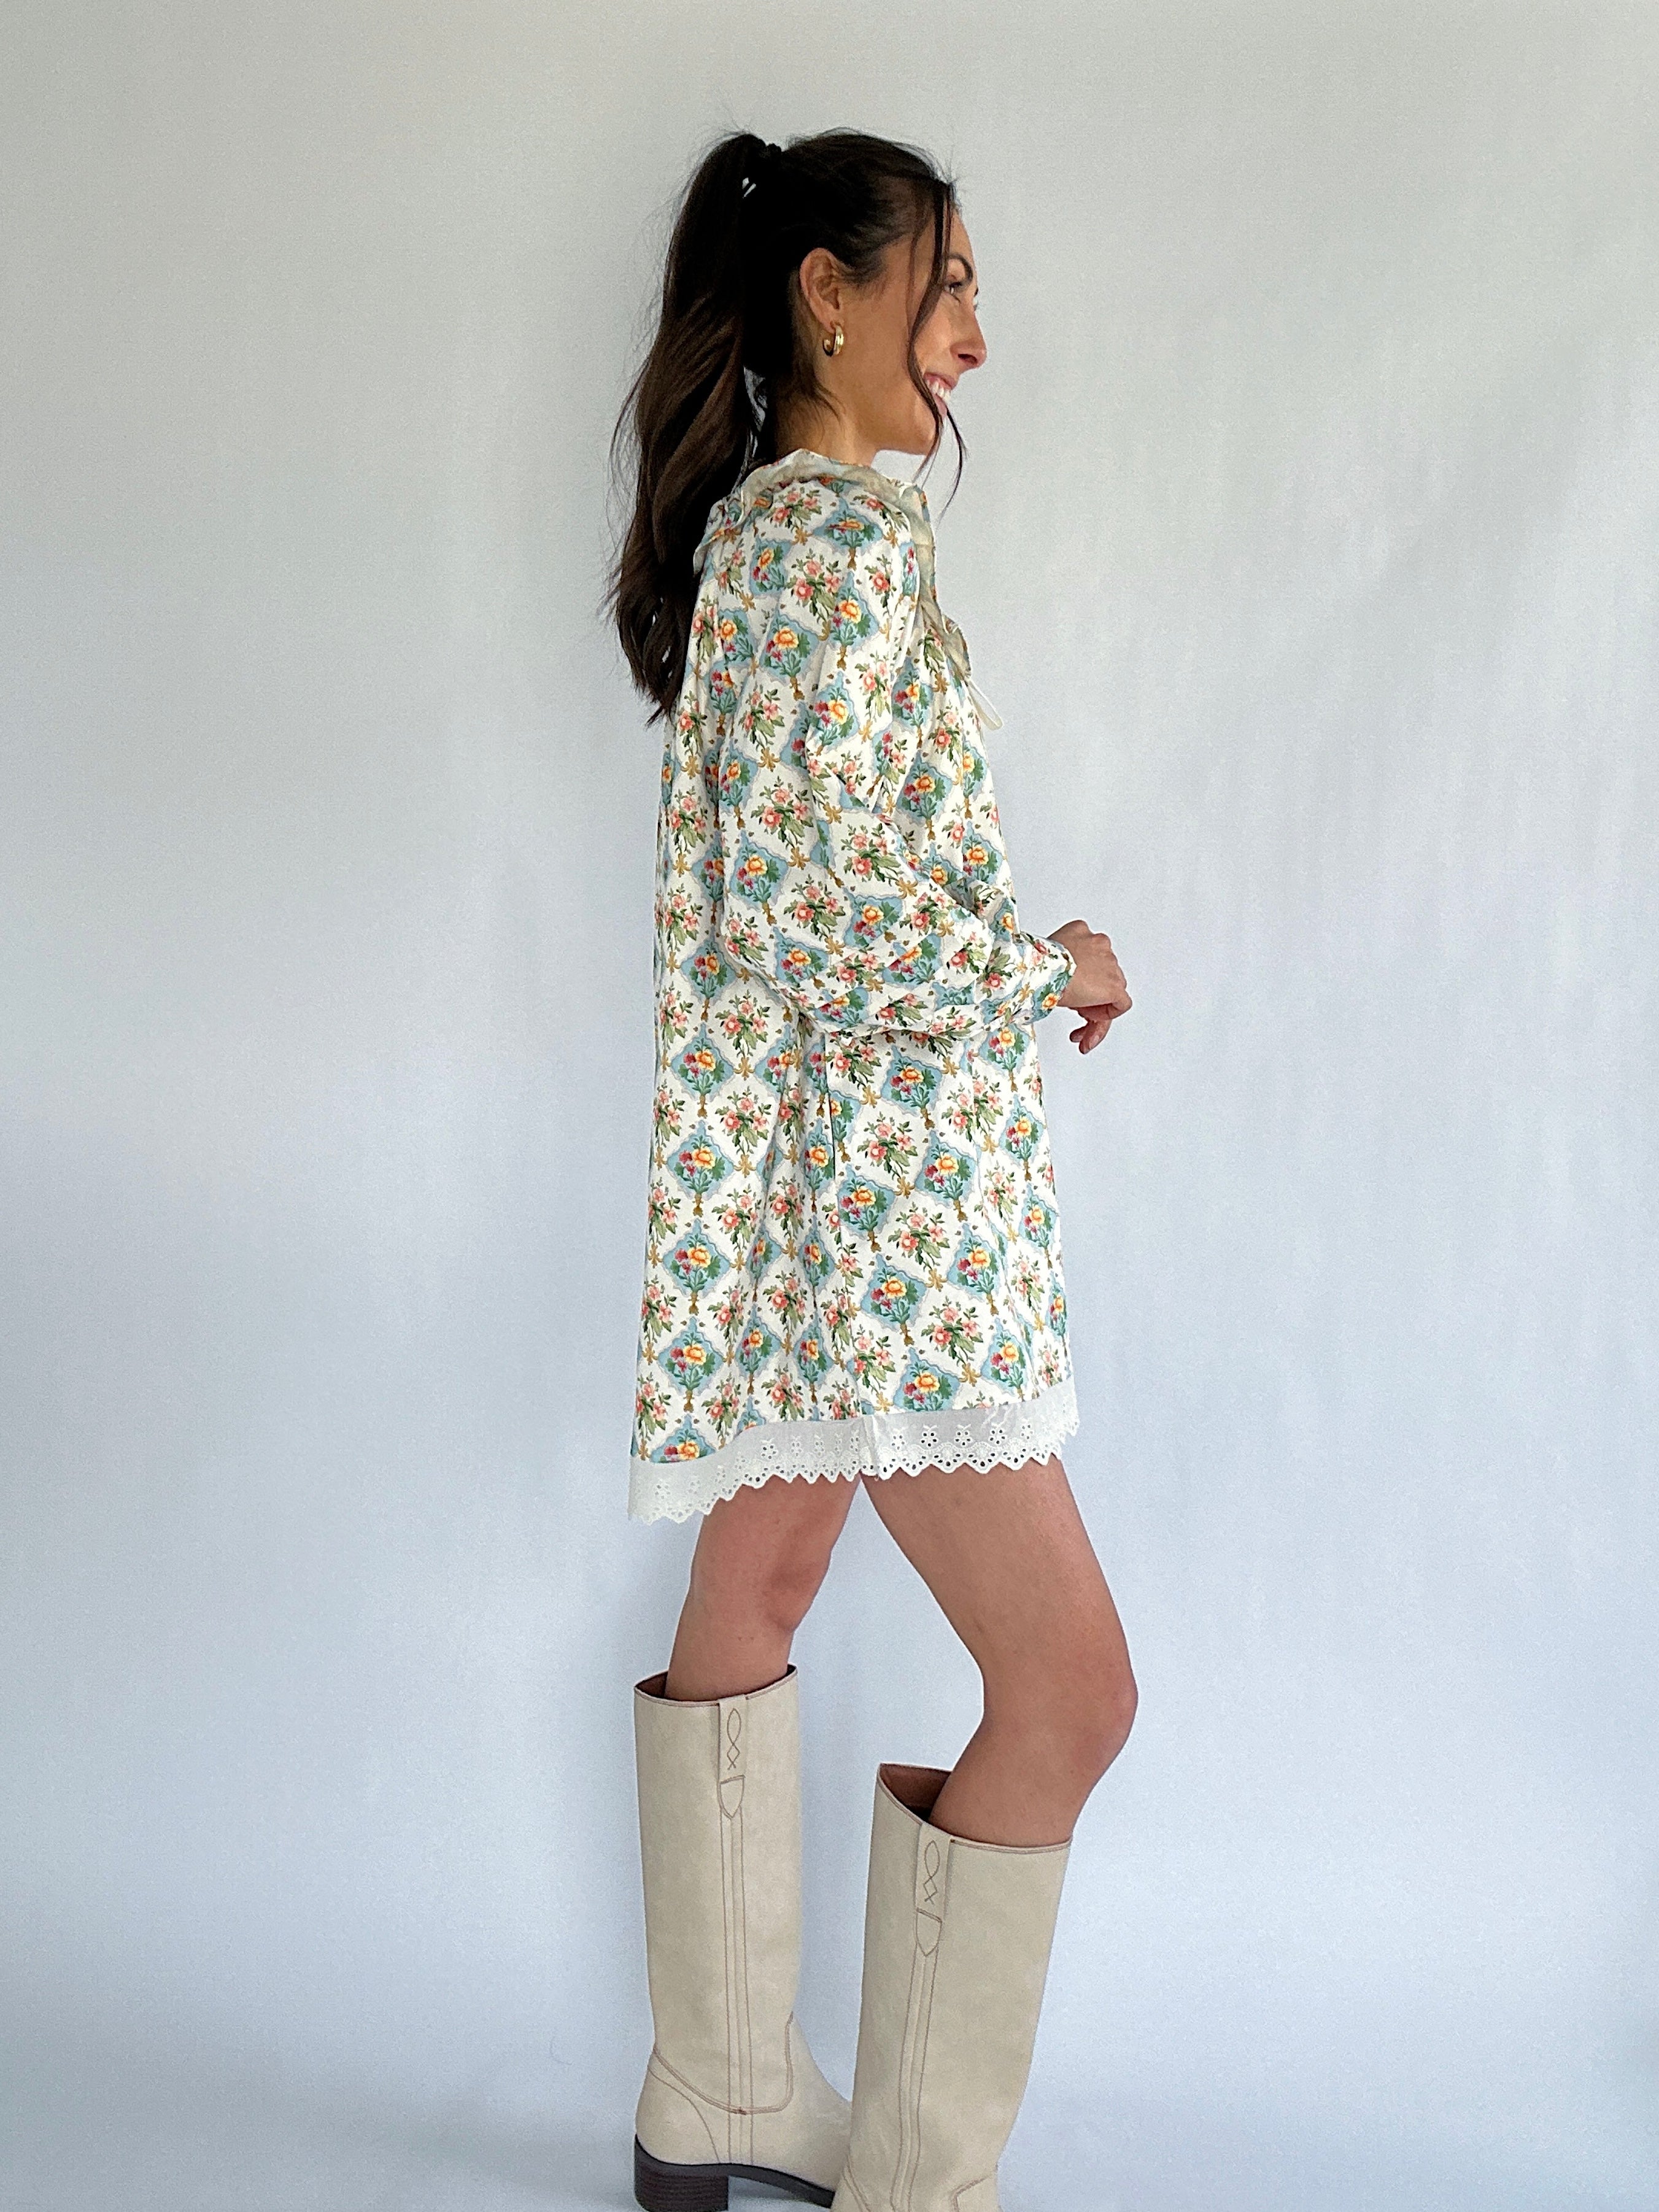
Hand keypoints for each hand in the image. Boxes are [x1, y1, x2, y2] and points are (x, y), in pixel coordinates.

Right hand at [1047, 920, 1130, 1055]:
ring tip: (1080, 1019)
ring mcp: (1110, 965)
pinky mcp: (1114, 986)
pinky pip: (1121, 1004)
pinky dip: (1107, 1014)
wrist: (1042, 970)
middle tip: (1075, 1006)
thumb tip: (1059, 975)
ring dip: (1097, 1005)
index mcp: (1081, 931)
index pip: (1090, 954)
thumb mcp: (1046, 953)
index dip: (1082, 974)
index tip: (1071, 987)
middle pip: (1103, 972)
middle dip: (1090, 991)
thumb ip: (1059, 959)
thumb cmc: (1037, 963)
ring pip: (1113, 988)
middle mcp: (1100, 944)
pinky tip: (1090, 1020)